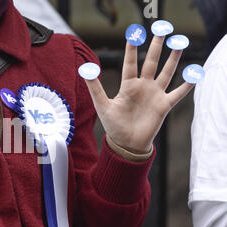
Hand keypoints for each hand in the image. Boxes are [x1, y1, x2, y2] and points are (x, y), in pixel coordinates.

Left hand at [84, 36, 193, 153]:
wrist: (126, 144)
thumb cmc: (113, 125)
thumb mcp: (102, 105)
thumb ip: (95, 88)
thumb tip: (84, 70)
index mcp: (128, 86)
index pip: (131, 64)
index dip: (132, 50)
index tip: (133, 35)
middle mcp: (143, 87)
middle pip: (151, 63)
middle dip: (156, 47)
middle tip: (162, 31)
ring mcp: (155, 95)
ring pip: (166, 73)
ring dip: (173, 60)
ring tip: (179, 44)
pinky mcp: (164, 105)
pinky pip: (177, 93)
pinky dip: (186, 85)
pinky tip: (193, 74)